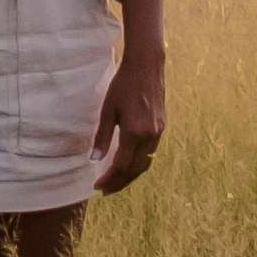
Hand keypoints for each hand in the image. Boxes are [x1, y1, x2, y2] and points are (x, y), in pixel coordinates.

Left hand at [93, 44, 166, 194]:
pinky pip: (150, 153)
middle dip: (119, 182)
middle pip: (135, 170)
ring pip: (144, 163)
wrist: (147, 66)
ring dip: (130, 175)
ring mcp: (158, 133)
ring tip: (116, 181)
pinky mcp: (161, 128)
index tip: (97, 186)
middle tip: (105, 190)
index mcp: (135, 132)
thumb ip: (102, 136)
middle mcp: (150, 136)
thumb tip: (95, 159)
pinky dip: (138, 163)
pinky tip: (128, 163)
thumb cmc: (123, 84)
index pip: (121, 165)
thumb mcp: (108, 110)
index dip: (109, 179)